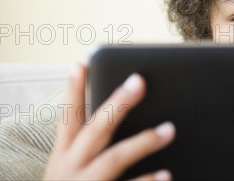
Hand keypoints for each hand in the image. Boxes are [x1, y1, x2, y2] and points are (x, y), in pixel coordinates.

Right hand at [44, 64, 174, 179]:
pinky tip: (167, 175)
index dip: (73, 91)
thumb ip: (85, 140)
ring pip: (113, 160)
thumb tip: (110, 104)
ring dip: (142, 142)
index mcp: (64, 156)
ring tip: (170, 129)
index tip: (81, 64)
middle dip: (117, 103)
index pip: (68, 118)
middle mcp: (72, 169)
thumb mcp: (67, 167)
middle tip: (139, 80)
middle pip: (96, 130)